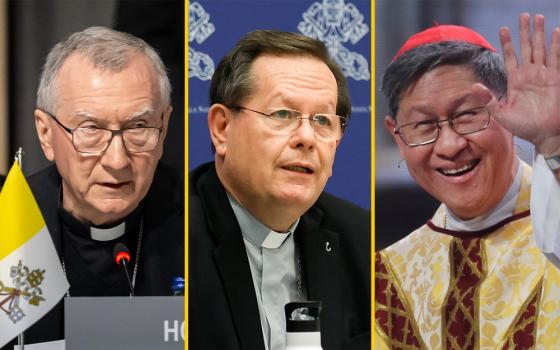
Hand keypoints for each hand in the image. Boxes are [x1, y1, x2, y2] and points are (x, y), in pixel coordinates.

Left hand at [485, 13, 559, 156]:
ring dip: (539, 34)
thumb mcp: (501, 113)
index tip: (503, 29)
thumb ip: (488, 100)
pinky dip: (556, 45)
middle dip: (525, 32)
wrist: (544, 136)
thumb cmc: (523, 127)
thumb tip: (473, 86)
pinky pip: (556, 59)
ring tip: (538, 18)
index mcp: (515, 81)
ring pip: (541, 49)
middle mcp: (530, 75)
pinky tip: (555, 32)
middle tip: (524, 16)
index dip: (507, 44)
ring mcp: (544, 76)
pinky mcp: (556, 79)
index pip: (510, 57)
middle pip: (526, 48)